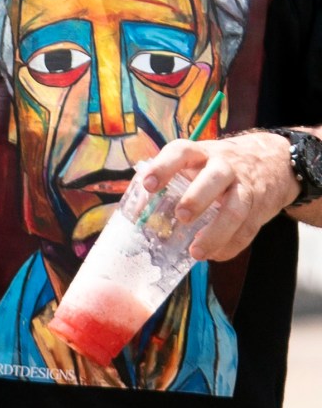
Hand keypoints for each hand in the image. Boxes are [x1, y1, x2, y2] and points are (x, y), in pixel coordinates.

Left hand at [134, 132, 300, 262]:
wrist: (271, 161)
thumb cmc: (215, 165)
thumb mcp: (194, 162)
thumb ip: (168, 179)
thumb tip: (135, 209)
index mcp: (200, 153)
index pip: (181, 152)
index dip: (164, 167)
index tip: (148, 185)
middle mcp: (224, 166)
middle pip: (214, 178)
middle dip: (197, 198)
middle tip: (181, 216)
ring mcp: (245, 186)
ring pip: (236, 208)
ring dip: (216, 233)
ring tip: (196, 253)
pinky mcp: (259, 208)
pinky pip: (248, 229)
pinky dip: (231, 246)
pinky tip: (215, 255)